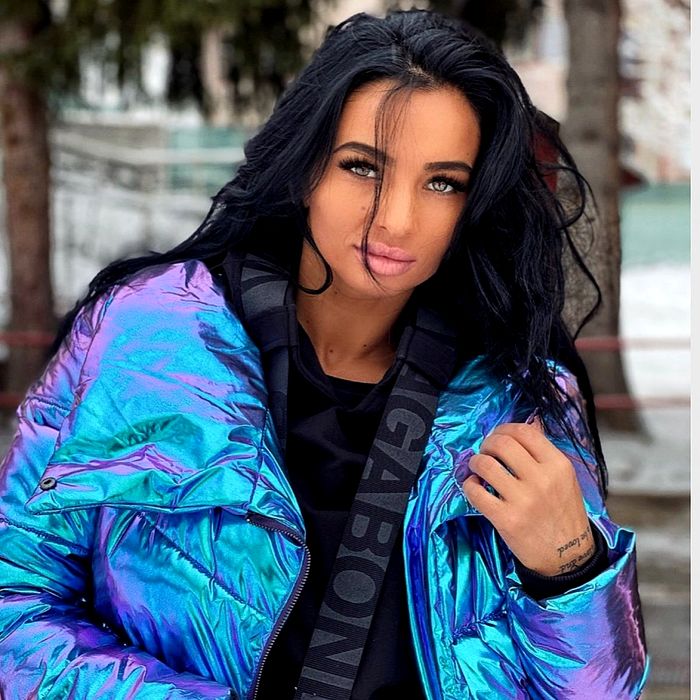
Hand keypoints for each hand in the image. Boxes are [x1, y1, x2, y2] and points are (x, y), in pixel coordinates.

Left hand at [462, 418, 594, 576]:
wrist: (569, 556)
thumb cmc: (564, 513)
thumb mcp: (564, 478)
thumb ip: (544, 452)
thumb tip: (531, 422)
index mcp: (558, 465)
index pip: (524, 432)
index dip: (504, 429)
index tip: (498, 437)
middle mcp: (542, 479)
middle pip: (501, 443)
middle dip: (487, 444)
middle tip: (486, 453)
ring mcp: (523, 500)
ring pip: (485, 464)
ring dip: (476, 463)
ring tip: (478, 469)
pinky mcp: (506, 519)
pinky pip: (476, 492)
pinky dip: (470, 485)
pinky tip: (476, 487)